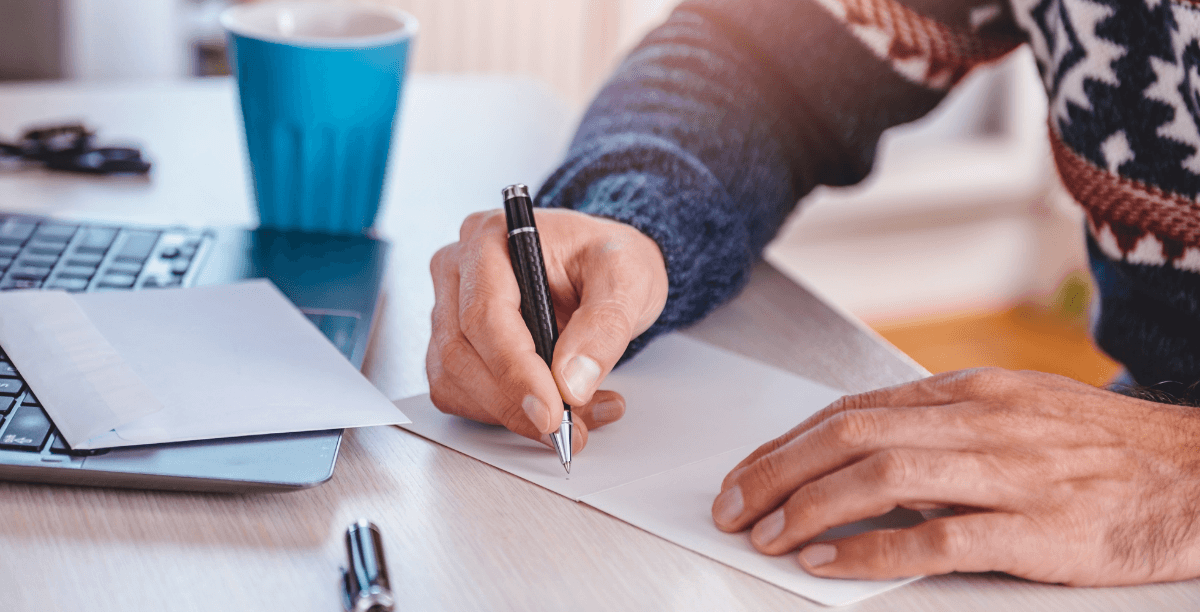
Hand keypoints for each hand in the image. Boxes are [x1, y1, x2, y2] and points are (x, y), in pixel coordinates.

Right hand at [427, 208, 668, 450]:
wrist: (604, 269)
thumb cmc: (608, 260)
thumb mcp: (628, 278)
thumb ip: (604, 326)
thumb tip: (571, 381)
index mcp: (491, 238)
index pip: (484, 314)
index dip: (515, 371)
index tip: (551, 412)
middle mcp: (458, 270)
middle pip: (462, 352)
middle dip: (516, 403)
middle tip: (571, 429)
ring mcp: (449, 309)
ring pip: (455, 381)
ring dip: (514, 414)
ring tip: (581, 415)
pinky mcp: (455, 345)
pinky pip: (462, 395)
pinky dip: (508, 414)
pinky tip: (557, 408)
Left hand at [711, 368, 1199, 585]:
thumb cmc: (1106, 450)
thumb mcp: (1019, 414)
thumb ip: (944, 427)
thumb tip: (864, 451)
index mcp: (970, 393)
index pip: (852, 409)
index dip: (788, 443)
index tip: (746, 472)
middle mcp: (981, 422)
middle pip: (850, 435)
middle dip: (776, 471)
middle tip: (730, 506)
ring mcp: (1010, 474)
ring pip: (883, 475)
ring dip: (809, 507)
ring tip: (766, 535)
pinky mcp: (1038, 529)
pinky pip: (938, 536)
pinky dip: (873, 549)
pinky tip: (830, 563)